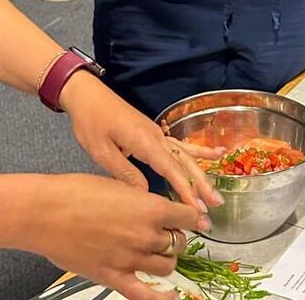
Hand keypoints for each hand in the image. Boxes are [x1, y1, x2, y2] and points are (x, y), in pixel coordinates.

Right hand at [31, 173, 199, 299]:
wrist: (47, 212)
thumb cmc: (77, 192)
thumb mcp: (118, 184)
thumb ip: (140, 199)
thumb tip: (152, 205)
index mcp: (150, 208)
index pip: (188, 216)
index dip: (192, 216)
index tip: (193, 217)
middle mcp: (146, 235)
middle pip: (178, 242)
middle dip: (176, 237)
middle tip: (168, 232)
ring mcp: (131, 259)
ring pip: (167, 266)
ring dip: (167, 258)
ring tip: (159, 252)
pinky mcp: (114, 276)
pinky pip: (145, 294)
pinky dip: (161, 298)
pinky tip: (171, 297)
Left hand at [60, 73, 223, 214]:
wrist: (88, 95)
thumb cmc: (91, 122)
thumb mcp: (101, 151)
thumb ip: (124, 173)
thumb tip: (145, 195)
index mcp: (144, 142)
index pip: (170, 169)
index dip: (185, 190)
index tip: (196, 209)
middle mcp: (156, 136)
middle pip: (184, 162)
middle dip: (200, 185)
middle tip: (215, 206)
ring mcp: (157, 133)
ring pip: (185, 155)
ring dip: (201, 174)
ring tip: (216, 193)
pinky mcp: (154, 133)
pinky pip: (180, 145)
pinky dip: (198, 151)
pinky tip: (216, 153)